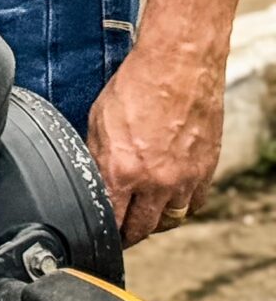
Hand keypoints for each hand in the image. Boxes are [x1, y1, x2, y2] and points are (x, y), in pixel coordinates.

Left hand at [87, 39, 222, 242]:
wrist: (177, 66)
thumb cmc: (136, 85)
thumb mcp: (98, 120)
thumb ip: (97, 156)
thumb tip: (94, 178)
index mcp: (123, 170)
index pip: (112, 219)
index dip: (106, 231)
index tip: (103, 234)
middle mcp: (156, 181)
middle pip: (142, 228)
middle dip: (129, 233)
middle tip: (122, 232)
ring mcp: (184, 178)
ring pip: (169, 220)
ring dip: (155, 222)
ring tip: (145, 218)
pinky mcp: (205, 170)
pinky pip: (194, 204)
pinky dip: (181, 206)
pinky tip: (171, 200)